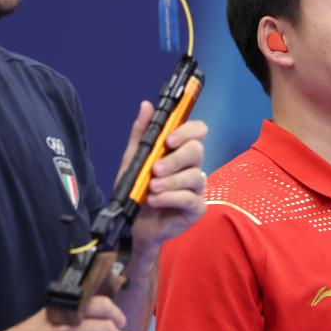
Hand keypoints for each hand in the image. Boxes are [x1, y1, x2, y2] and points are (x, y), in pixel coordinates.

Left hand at [119, 101, 206, 269]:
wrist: (132, 224)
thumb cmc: (136, 190)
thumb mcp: (133, 160)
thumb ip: (141, 134)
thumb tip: (147, 105)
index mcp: (180, 151)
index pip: (197, 130)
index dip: (187, 131)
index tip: (168, 140)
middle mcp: (192, 166)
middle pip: (197, 151)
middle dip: (175, 159)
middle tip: (155, 169)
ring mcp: (197, 188)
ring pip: (194, 175)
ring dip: (170, 181)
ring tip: (151, 188)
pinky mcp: (197, 208)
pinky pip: (190, 198)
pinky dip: (170, 198)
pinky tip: (155, 200)